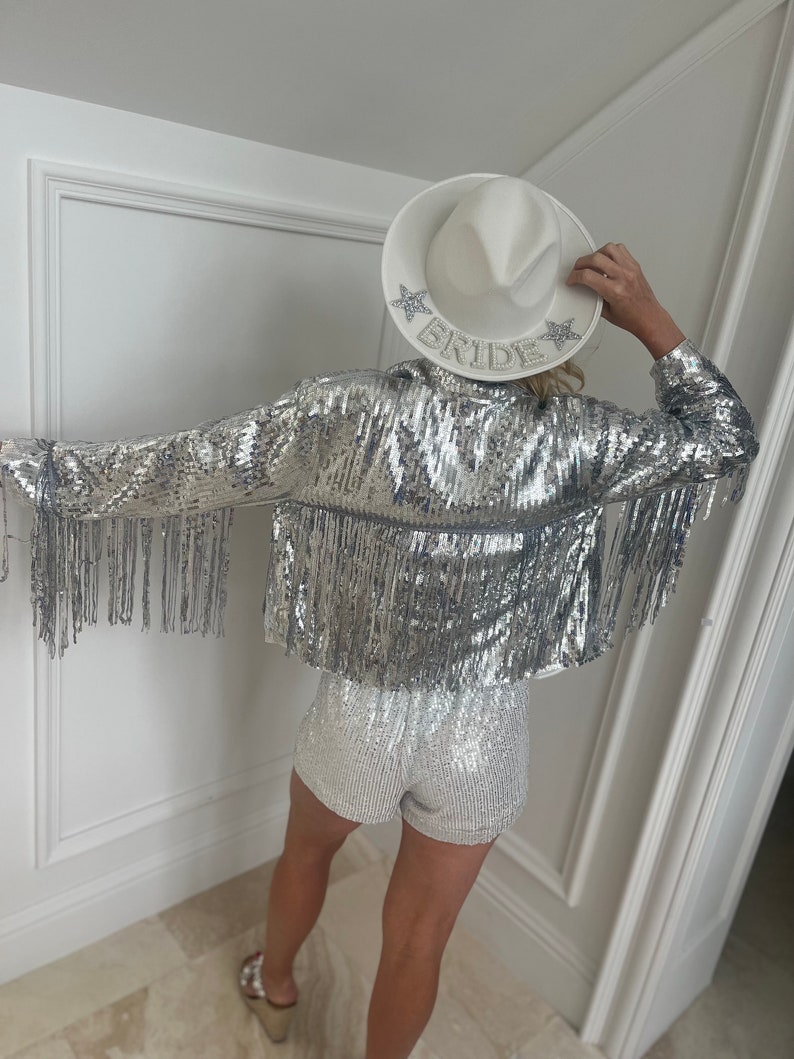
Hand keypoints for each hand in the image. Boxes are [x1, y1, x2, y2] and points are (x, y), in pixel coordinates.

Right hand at [566, 243, 684, 359]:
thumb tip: (583, 287)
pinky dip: (610, 252)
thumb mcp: (606, 312)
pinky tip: (606, 260)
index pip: (588, 275)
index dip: (574, 276)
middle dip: (581, 262)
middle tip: (578, 269)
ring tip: (592, 263)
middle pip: (596, 258)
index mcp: (615, 291)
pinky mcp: (635, 265)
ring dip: (596, 253)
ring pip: (609, 248)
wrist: (649, 318)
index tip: (572, 279)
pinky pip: (620, 249)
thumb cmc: (632, 318)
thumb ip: (593, 297)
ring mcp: (631, 269)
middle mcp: (623, 276)